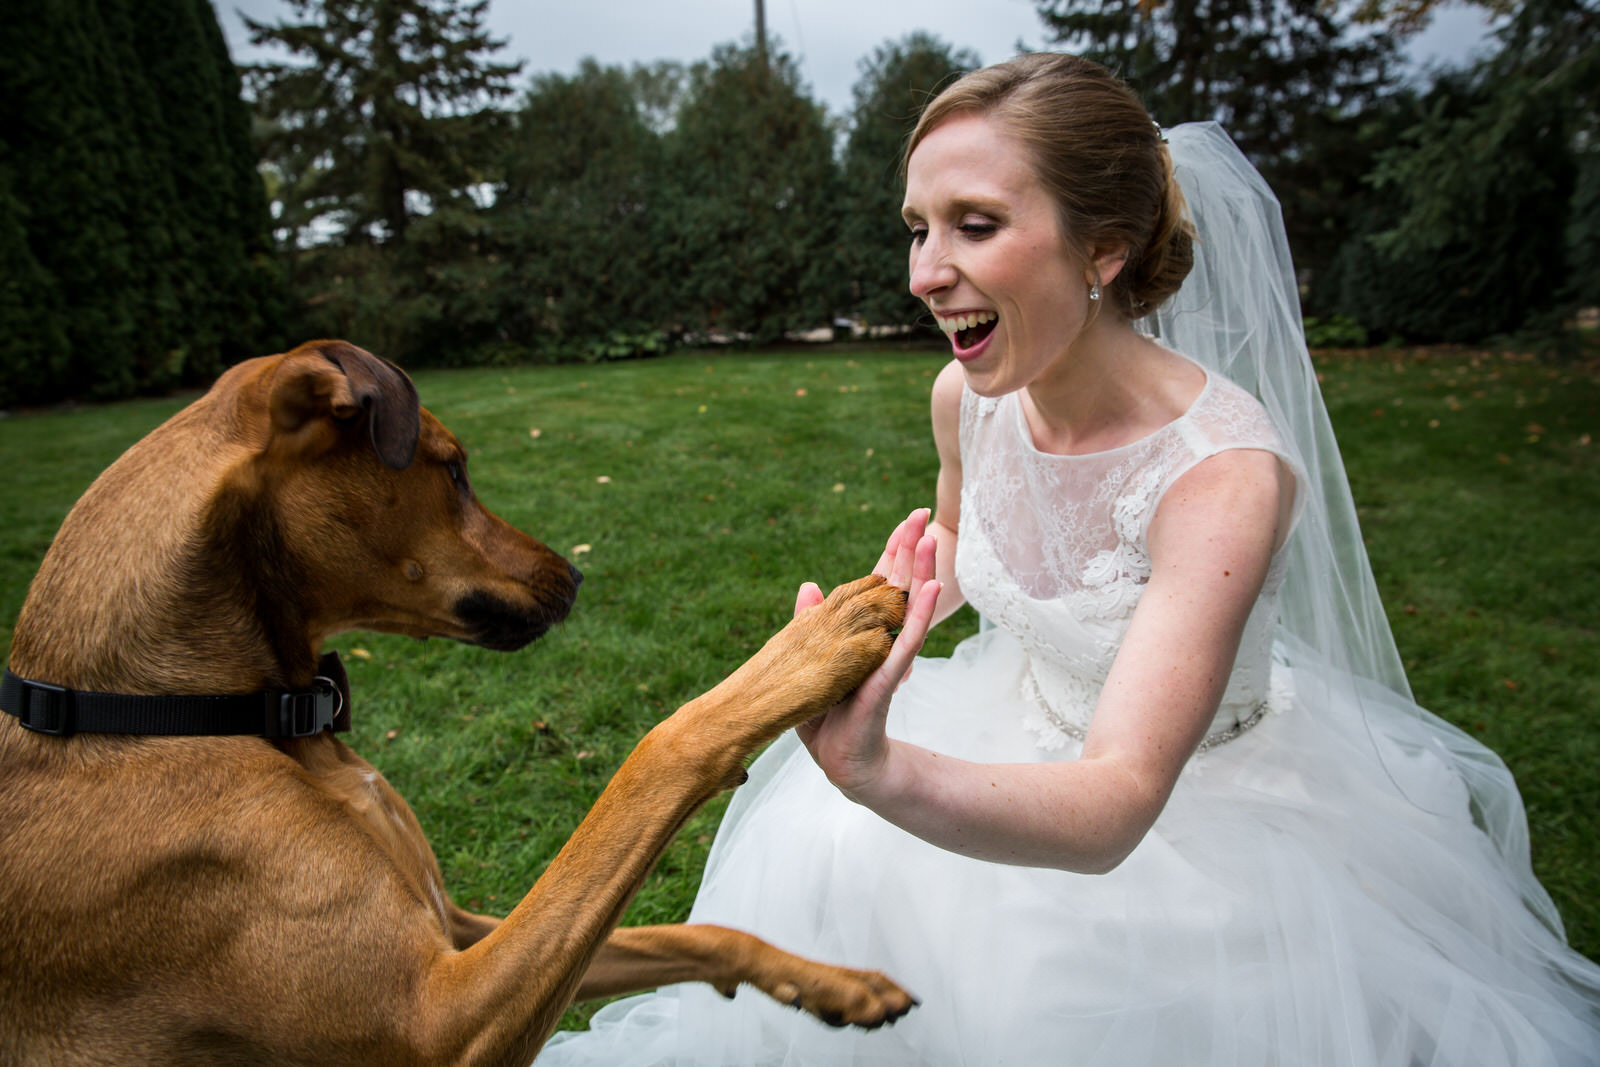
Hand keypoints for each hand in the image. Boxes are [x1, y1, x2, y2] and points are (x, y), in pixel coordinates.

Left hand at [793, 509, 940, 799]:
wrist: (842, 761)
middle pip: (898, 587)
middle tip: (924, 513)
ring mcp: (886, 657)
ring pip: (906, 608)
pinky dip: (918, 616)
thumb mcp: (813, 661)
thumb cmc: (828, 715)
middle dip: (910, 551)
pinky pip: (905, 642)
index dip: (893, 551)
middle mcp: (879, 640)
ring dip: (919, 573)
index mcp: (862, 633)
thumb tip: (808, 586)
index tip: (909, 518)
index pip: (880, 583)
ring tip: (931, 541)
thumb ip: (813, 623)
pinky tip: (929, 590)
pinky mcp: (887, 678)